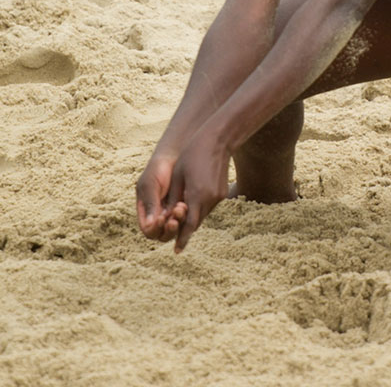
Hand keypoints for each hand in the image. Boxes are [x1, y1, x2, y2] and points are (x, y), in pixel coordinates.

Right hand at [136, 152, 187, 241]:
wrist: (174, 157)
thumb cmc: (157, 170)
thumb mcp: (150, 185)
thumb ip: (150, 204)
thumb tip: (149, 226)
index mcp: (147, 214)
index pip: (149, 231)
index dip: (155, 229)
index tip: (160, 218)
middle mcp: (160, 217)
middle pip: (164, 235)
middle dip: (170, 229)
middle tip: (174, 219)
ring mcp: (174, 214)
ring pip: (178, 229)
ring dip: (180, 222)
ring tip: (181, 207)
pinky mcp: (187, 209)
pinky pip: (188, 219)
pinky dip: (188, 215)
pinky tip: (187, 203)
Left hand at [165, 129, 230, 253]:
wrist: (219, 139)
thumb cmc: (193, 154)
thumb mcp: (178, 176)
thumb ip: (174, 199)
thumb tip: (168, 217)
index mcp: (197, 196)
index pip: (188, 226)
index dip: (182, 239)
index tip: (176, 251)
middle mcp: (211, 199)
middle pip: (195, 222)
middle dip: (184, 229)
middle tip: (174, 235)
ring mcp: (219, 196)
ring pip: (202, 215)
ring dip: (192, 218)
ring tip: (180, 217)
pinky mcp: (222, 192)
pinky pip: (208, 206)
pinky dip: (199, 209)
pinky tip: (192, 203)